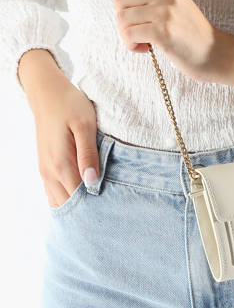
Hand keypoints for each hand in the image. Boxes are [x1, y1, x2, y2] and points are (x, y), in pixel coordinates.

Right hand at [20, 52, 99, 207]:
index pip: (79, 198)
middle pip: (69, 205)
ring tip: (100, 208)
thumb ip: (88, 154)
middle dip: (88, 212)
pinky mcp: (46, 168)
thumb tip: (92, 182)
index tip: (115, 210)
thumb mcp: (85, 125)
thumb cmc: (69, 105)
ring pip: (60, 202)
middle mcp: (50, 173)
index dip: (97, 207)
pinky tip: (85, 199)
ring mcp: (45, 172)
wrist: (47, 93)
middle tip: (111, 213)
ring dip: (78, 208)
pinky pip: (55, 193)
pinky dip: (68, 199)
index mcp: (61, 164)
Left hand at [111, 0, 233, 83]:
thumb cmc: (192, 33)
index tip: (126, 4)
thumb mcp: (177, 3)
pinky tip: (144, 48)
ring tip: (141, 41)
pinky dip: (132, 45)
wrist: (216, 53)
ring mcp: (165, 11)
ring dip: (126, 34)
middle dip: (122, 18)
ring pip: (122, 18)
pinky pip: (129, 34)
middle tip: (136, 29)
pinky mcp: (162, 32)